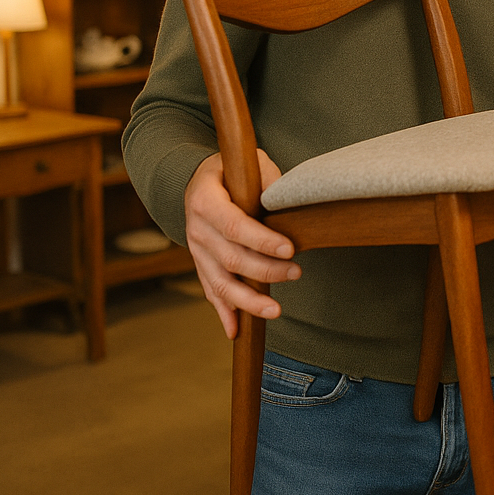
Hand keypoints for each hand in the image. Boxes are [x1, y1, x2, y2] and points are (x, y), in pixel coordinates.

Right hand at [184, 150, 291, 339]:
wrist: (198, 181)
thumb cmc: (230, 170)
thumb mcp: (249, 163)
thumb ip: (267, 180)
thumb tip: (287, 200)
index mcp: (205, 201)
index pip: (234, 226)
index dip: (262, 241)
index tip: (289, 250)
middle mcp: (196, 229)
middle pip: (230, 259)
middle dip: (266, 270)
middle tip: (297, 273)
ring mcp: (196, 251)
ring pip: (220, 283)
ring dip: (248, 301)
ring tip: (275, 311)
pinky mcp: (201, 265)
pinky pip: (211, 291)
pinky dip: (224, 312)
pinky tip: (236, 331)